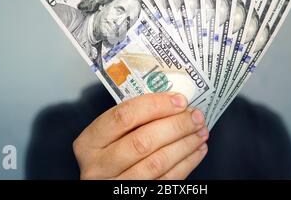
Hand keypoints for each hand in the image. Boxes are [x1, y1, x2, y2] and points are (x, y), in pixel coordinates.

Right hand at [73, 92, 208, 178]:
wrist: (108, 187)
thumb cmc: (110, 154)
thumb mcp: (110, 136)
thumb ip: (133, 120)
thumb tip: (173, 102)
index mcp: (89, 142)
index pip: (124, 116)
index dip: (155, 105)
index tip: (179, 100)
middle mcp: (98, 166)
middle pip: (143, 141)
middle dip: (176, 126)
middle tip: (195, 116)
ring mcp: (117, 185)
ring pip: (157, 162)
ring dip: (185, 144)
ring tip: (200, 131)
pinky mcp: (138, 198)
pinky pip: (167, 180)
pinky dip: (187, 163)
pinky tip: (196, 150)